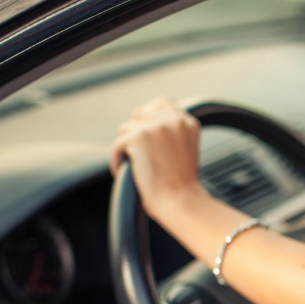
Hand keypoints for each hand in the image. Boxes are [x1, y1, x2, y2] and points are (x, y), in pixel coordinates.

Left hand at [111, 97, 203, 220]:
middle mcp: (174, 120)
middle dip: (135, 133)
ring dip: (126, 147)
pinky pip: (117, 145)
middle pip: (140, 112)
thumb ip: (171, 131)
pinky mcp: (139, 137)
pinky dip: (118, 160)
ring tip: (136, 166)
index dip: (150, 117)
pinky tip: (128, 172)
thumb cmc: (181, 185)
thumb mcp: (185, 149)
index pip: (163, 102)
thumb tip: (144, 119)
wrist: (180, 201)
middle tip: (140, 155)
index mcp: (188, 122)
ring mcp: (157, 126)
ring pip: (126, 128)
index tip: (146, 135)